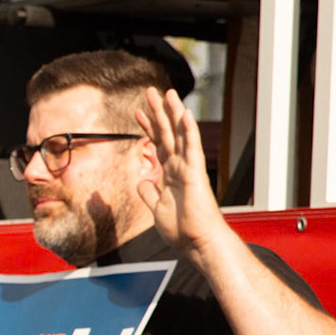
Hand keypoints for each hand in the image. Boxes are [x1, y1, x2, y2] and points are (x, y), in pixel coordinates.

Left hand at [135, 87, 232, 257]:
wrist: (197, 243)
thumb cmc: (182, 229)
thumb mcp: (156, 209)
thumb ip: (149, 193)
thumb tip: (142, 181)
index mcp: (170, 175)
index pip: (157, 145)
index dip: (147, 128)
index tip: (138, 112)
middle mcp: (179, 167)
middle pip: (167, 134)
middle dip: (157, 112)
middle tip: (150, 91)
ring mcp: (188, 168)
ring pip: (180, 134)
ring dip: (172, 113)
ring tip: (167, 92)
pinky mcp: (195, 173)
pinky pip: (191, 147)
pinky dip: (188, 130)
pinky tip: (185, 113)